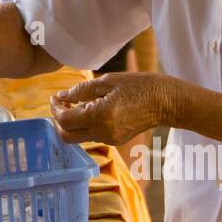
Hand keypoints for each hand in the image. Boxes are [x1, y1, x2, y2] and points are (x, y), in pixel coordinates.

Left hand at [49, 73, 191, 146]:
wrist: (167, 102)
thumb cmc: (140, 86)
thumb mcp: (108, 81)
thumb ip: (82, 90)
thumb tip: (62, 96)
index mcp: (100, 116)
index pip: (65, 120)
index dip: (55, 109)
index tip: (54, 97)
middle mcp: (103, 132)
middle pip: (67, 136)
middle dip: (58, 121)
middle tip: (58, 104)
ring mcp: (110, 139)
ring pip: (78, 138)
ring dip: (70, 123)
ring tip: (73, 103)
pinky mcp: (116, 140)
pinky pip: (92, 136)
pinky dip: (84, 124)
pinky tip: (89, 109)